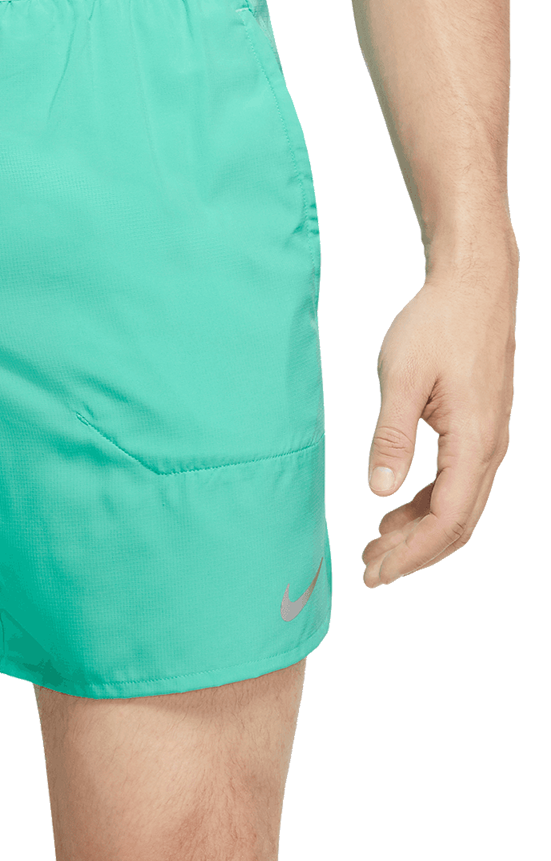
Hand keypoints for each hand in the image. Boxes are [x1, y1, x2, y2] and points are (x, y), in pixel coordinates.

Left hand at [362, 247, 517, 588]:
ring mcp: (486, 441)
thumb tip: (381, 491)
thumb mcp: (403, 379)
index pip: (445, 519)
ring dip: (419, 531)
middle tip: (371, 569)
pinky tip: (397, 507)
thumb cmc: (438, 326)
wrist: (472, 289)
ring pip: (458, 506)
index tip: (377, 572)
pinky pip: (456, 483)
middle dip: (414, 552)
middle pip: (455, 522)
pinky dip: (427, 504)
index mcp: (474, 442)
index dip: (411, 552)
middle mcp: (488, 449)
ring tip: (377, 545)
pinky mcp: (476, 430)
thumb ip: (392, 437)